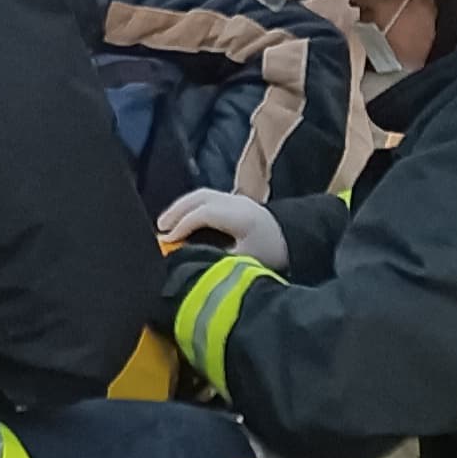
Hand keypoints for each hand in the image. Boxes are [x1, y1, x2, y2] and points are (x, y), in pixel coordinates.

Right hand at [157, 188, 287, 270]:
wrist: (297, 240)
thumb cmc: (272, 254)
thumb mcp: (247, 262)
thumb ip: (220, 260)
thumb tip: (193, 262)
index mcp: (241, 216)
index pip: (204, 213)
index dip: (183, 226)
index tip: (167, 241)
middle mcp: (237, 202)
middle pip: (200, 198)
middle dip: (176, 212)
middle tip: (159, 230)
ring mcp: (237, 198)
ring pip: (202, 195)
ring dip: (181, 207)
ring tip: (165, 224)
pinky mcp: (237, 201)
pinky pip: (208, 198)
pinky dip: (191, 206)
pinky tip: (182, 219)